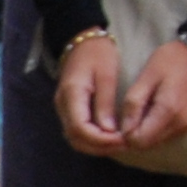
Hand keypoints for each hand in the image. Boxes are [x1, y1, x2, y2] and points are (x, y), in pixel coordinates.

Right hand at [55, 34, 128, 153]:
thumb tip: (109, 132)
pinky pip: (77, 131)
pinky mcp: (68, 109)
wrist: (82, 40)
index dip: (101, 140)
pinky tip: (108, 137)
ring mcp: (63, 108)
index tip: (122, 140)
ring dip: (95, 146)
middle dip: (99, 147)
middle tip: (123, 145)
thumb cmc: (97, 54)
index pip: (80, 128)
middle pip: (75, 138)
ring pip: (74, 138)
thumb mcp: (106, 76)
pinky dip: (92, 139)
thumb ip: (105, 104)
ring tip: (118, 143)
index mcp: (71, 94)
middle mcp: (62, 105)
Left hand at [120, 41, 186, 148]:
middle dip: (129, 139)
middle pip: (146, 146)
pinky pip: (163, 137)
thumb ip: (133, 104)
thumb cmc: (170, 61)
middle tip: (117, 124)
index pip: (139, 141)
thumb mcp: (146, 77)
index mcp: (168, 111)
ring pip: (154, 144)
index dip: (122, 136)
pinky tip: (143, 118)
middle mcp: (179, 124)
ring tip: (129, 120)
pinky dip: (150, 132)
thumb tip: (123, 129)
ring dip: (139, 136)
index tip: (113, 126)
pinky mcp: (186, 125)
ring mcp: (185, 126)